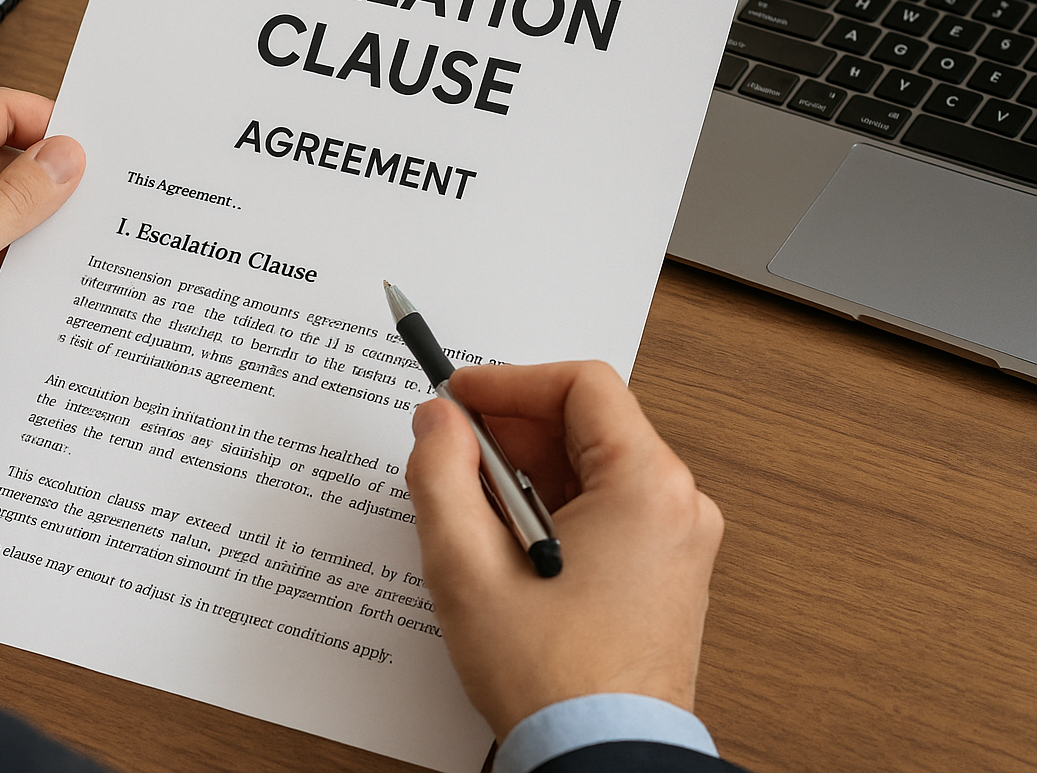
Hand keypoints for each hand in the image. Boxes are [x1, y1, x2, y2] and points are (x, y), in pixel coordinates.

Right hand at [404, 361, 723, 739]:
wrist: (601, 760)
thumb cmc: (552, 681)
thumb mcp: (467, 567)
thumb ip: (440, 475)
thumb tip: (438, 422)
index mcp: (648, 488)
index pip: (582, 385)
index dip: (509, 382)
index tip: (458, 398)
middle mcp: (678, 505)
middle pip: (586, 423)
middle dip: (510, 431)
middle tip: (450, 456)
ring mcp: (677, 541)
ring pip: (591, 468)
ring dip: (525, 474)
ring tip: (472, 515)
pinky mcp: (664, 572)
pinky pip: (605, 508)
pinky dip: (550, 508)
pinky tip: (505, 546)